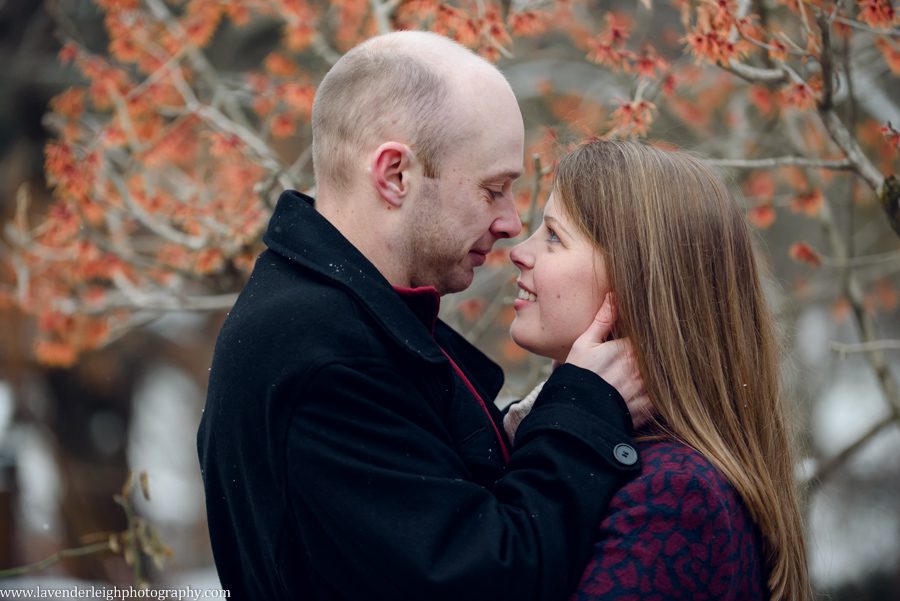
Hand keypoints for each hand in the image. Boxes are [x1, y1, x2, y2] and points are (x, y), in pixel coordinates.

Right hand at [565, 293, 652, 428]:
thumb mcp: (585, 344)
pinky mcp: (649, 407)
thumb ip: (603, 319)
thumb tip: (614, 295)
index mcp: (628, 348)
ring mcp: (647, 388)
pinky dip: (663, 391)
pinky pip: (664, 396)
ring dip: (662, 370)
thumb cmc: (579, 375)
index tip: (650, 330)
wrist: (577, 414)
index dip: (649, 332)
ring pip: (664, 373)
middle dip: (657, 351)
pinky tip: (659, 388)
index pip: (648, 334)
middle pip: (659, 353)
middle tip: (662, 345)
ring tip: (662, 367)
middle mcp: (642, 368)